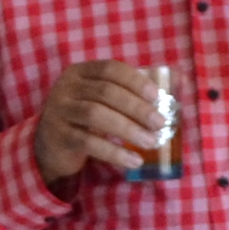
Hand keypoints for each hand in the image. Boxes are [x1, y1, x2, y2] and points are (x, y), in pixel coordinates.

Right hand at [33, 60, 170, 187]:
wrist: (49, 146)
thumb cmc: (85, 119)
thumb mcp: (101, 100)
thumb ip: (130, 91)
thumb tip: (179, 78)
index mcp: (80, 72)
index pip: (110, 69)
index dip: (135, 80)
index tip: (157, 96)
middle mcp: (66, 87)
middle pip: (106, 92)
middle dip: (137, 108)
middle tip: (160, 123)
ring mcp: (58, 111)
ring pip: (96, 115)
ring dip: (128, 129)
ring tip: (151, 142)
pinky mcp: (58, 137)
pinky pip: (88, 142)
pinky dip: (114, 152)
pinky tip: (133, 160)